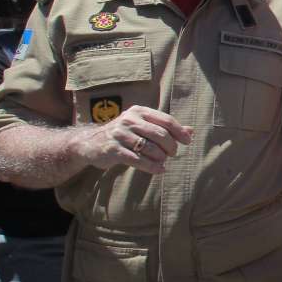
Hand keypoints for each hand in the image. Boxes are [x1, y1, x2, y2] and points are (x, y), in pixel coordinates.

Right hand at [73, 105, 192, 174]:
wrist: (90, 143)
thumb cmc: (124, 134)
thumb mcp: (143, 126)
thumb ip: (165, 128)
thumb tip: (191, 131)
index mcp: (139, 111)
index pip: (166, 120)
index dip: (179, 132)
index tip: (187, 142)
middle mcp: (129, 120)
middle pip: (160, 134)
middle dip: (171, 146)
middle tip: (173, 154)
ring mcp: (119, 134)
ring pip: (150, 148)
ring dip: (161, 157)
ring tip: (163, 161)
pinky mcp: (112, 150)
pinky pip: (138, 160)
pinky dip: (152, 167)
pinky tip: (159, 170)